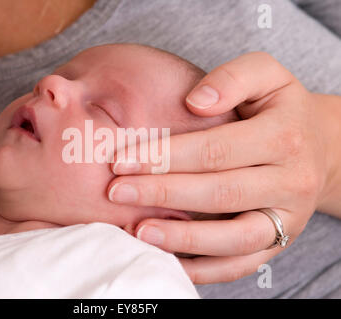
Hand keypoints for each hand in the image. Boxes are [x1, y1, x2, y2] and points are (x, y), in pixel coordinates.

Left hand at [107, 52, 340, 283]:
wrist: (319, 145)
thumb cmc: (280, 108)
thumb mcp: (267, 75)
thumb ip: (234, 78)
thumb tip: (195, 102)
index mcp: (283, 136)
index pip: (215, 150)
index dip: (165, 157)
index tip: (121, 160)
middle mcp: (290, 181)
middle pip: (219, 193)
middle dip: (162, 193)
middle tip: (116, 193)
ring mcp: (286, 217)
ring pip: (233, 238)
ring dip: (182, 238)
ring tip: (138, 232)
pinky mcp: (279, 240)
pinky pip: (242, 264)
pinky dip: (206, 270)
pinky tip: (169, 261)